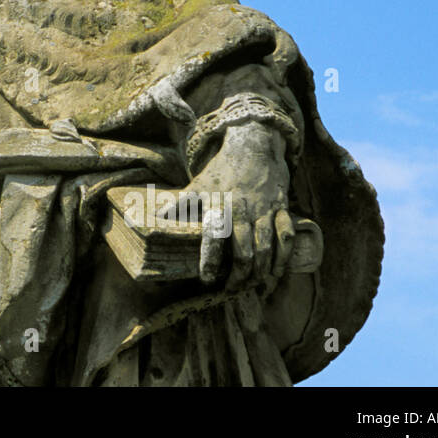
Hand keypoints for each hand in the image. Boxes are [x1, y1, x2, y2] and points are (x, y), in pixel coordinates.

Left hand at [191, 121, 292, 289]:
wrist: (252, 147)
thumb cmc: (220, 171)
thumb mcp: (196, 186)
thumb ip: (177, 205)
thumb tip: (151, 218)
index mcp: (218, 205)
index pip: (214, 236)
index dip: (211, 259)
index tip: (207, 279)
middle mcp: (242, 210)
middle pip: (244, 250)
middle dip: (239, 276)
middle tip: (231, 291)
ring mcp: (264, 211)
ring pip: (266, 248)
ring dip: (260, 272)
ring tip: (252, 287)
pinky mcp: (280, 209)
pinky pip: (286, 237)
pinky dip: (283, 258)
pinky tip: (276, 273)